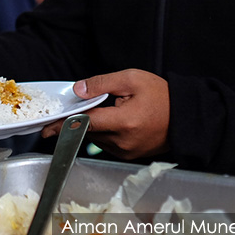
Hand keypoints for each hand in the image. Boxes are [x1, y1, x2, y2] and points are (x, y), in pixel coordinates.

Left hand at [41, 69, 169, 160]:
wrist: (187, 116)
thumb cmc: (162, 95)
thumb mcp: (131, 79)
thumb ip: (101, 84)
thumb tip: (78, 90)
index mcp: (123, 122)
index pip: (84, 123)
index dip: (63, 124)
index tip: (47, 128)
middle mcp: (123, 141)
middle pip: (88, 131)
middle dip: (79, 119)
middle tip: (79, 106)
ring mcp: (126, 151)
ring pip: (96, 138)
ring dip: (93, 125)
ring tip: (108, 109)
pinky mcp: (130, 155)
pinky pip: (107, 144)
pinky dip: (104, 132)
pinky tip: (114, 119)